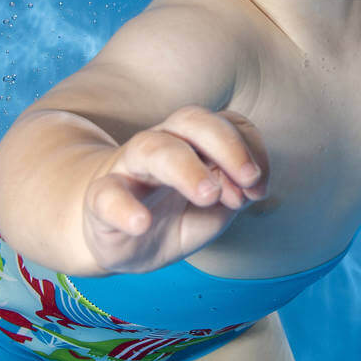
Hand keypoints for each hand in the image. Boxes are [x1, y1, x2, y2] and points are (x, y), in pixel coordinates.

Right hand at [81, 105, 269, 272]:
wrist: (121, 240)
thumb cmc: (175, 215)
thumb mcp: (215, 208)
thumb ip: (235, 192)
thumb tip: (246, 185)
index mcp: (193, 142)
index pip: (226, 123)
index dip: (249, 149)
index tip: (259, 188)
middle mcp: (162, 145)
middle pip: (190, 121)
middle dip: (225, 144)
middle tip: (248, 181)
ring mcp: (128, 168)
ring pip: (151, 149)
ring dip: (186, 168)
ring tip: (208, 195)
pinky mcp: (101, 199)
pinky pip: (107, 194)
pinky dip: (124, 208)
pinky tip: (142, 223)